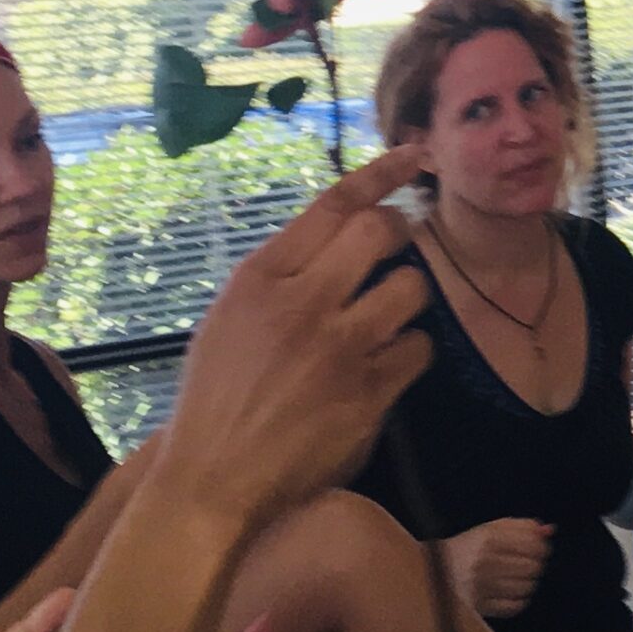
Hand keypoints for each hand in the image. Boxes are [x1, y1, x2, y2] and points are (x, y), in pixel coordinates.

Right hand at [162, 148, 435, 525]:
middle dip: (399, 236)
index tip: (416, 155)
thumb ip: (283, 274)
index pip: (335, 204)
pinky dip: (410, 353)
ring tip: (385, 318)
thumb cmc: (218, 394)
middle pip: (381, 234)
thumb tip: (338, 235)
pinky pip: (418, 349)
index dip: (383, 173)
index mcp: (262, 277)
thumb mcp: (231, 315)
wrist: (214, 477)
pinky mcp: (368, 394)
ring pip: (410, 290)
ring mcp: (340, 348)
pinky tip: (388, 366)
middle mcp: (303, 303)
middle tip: (396, 251)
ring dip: (407, 298)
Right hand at [446, 518, 553, 618]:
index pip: (532, 544)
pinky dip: (519, 600)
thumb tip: (549, 530)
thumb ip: (522, 527)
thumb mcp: (491, 529)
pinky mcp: (479, 606)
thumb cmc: (469, 547)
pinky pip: (515, 606)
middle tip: (528, 563)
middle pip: (532, 567)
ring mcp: (480, 586)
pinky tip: (511, 591)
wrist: (434, 570)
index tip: (538, 548)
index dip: (542, 547)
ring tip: (518, 577)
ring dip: (528, 583)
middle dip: (535, 564)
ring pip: (526, 587)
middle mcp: (483, 562)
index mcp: (487, 538)